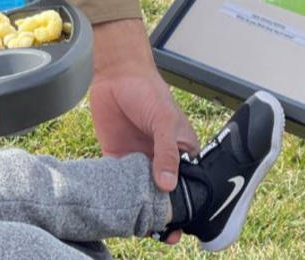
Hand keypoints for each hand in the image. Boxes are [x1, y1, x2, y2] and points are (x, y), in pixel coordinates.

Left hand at [89, 19, 198, 222]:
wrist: (116, 74)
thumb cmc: (148, 91)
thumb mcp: (163, 120)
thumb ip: (167, 152)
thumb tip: (168, 185)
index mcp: (182, 152)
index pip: (188, 186)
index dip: (185, 205)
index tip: (180, 223)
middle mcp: (161, 161)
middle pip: (165, 195)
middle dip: (163, 214)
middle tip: (160, 231)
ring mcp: (139, 161)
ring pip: (141, 194)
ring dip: (140, 209)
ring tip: (138, 223)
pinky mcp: (116, 158)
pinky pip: (118, 183)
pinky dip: (118, 195)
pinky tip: (117, 206)